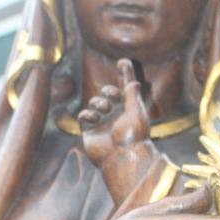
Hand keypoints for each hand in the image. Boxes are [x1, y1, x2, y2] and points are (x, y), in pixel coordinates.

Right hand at [79, 59, 157, 199]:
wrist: (121, 158)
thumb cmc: (133, 135)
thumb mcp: (136, 110)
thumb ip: (131, 92)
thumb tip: (133, 77)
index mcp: (130, 110)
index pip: (126, 89)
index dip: (125, 75)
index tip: (123, 61)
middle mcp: (117, 115)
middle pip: (108, 93)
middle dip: (108, 91)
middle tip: (111, 96)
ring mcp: (103, 123)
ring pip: (95, 103)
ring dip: (98, 102)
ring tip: (104, 110)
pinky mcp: (90, 132)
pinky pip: (83, 116)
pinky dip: (86, 114)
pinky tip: (92, 118)